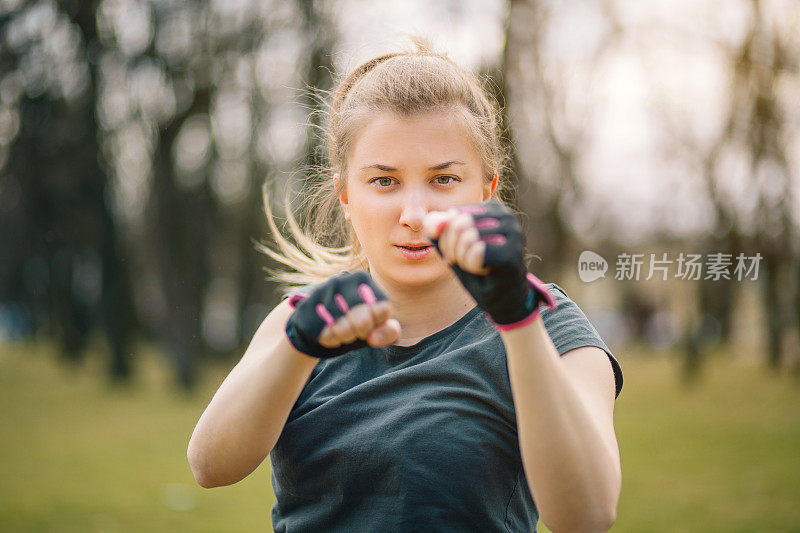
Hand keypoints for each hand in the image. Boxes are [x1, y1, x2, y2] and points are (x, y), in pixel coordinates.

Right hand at [285, 270, 400, 357]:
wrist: (319, 322)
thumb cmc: (355, 323)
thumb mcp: (377, 326)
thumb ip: (389, 331)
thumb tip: (374, 338)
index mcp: (364, 281)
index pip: (382, 309)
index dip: (376, 324)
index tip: (370, 324)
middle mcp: (344, 280)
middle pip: (362, 321)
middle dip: (359, 333)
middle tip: (354, 331)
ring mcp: (323, 291)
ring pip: (342, 328)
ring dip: (343, 337)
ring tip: (340, 331)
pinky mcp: (308, 306)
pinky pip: (324, 332)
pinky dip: (329, 338)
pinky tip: (328, 332)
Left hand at [423, 200, 556, 329]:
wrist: (503, 298)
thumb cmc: (477, 268)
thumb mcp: (451, 246)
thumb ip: (439, 230)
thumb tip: (433, 223)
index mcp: (492, 209)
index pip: (454, 213)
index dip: (444, 236)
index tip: (454, 252)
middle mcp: (505, 216)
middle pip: (459, 223)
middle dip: (452, 248)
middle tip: (462, 261)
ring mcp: (513, 233)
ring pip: (468, 238)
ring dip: (463, 259)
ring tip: (475, 266)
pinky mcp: (513, 253)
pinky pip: (477, 253)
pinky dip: (472, 266)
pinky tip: (484, 271)